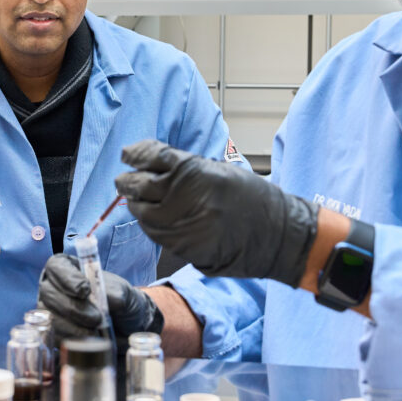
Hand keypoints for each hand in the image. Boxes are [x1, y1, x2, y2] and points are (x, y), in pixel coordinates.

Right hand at [38, 254, 163, 348]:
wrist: (126, 326)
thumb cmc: (121, 302)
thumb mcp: (123, 292)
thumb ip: (113, 292)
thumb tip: (105, 297)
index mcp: (69, 268)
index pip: (57, 267)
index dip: (67, 278)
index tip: (85, 290)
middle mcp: (55, 286)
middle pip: (49, 292)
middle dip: (72, 306)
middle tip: (96, 317)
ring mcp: (51, 309)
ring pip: (51, 315)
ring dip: (73, 325)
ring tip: (95, 331)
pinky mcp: (54, 330)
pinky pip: (55, 334)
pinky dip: (72, 338)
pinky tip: (88, 339)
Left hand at [114, 139, 317, 286]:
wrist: (278, 233)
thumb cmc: (251, 199)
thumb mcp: (219, 171)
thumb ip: (183, 168)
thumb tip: (147, 166)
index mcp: (196, 170)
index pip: (153, 156)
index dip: (136, 154)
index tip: (127, 155)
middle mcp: (187, 195)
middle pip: (140, 186)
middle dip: (128, 183)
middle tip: (123, 181)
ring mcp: (184, 223)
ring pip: (143, 213)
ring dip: (137, 206)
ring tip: (139, 201)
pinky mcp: (185, 246)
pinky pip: (156, 234)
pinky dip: (150, 226)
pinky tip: (155, 219)